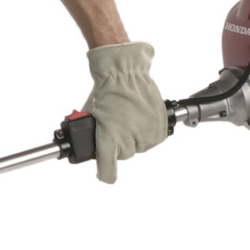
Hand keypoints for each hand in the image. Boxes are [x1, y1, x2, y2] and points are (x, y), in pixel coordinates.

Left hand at [82, 42, 166, 182]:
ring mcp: (145, 135)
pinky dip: (146, 133)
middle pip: (123, 155)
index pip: (108, 169)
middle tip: (115, 127)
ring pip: (138, 147)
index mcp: (108, 139)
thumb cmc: (105, 92)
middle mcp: (128, 140)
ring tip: (128, 119)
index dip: (105, 174)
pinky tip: (140, 120)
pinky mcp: (159, 129)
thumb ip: (90, 135)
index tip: (104, 175)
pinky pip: (152, 140)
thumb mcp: (90, 116)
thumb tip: (90, 146)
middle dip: (118, 145)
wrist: (124, 74)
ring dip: (133, 139)